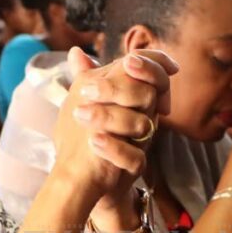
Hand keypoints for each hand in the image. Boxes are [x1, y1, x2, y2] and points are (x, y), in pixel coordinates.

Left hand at [52, 47, 176, 207]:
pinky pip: (134, 158)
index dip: (149, 64)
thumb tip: (76, 51)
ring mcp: (142, 144)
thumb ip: (86, 79)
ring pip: (141, 125)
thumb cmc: (89, 137)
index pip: (155, 75)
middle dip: (119, 88)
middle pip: (148, 96)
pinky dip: (113, 148)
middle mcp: (145, 119)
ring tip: (79, 114)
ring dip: (108, 117)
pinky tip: (93, 140)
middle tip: (86, 89)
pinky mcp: (135, 168)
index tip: (127, 60)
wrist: (88, 180)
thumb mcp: (87, 105)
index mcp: (136, 101)